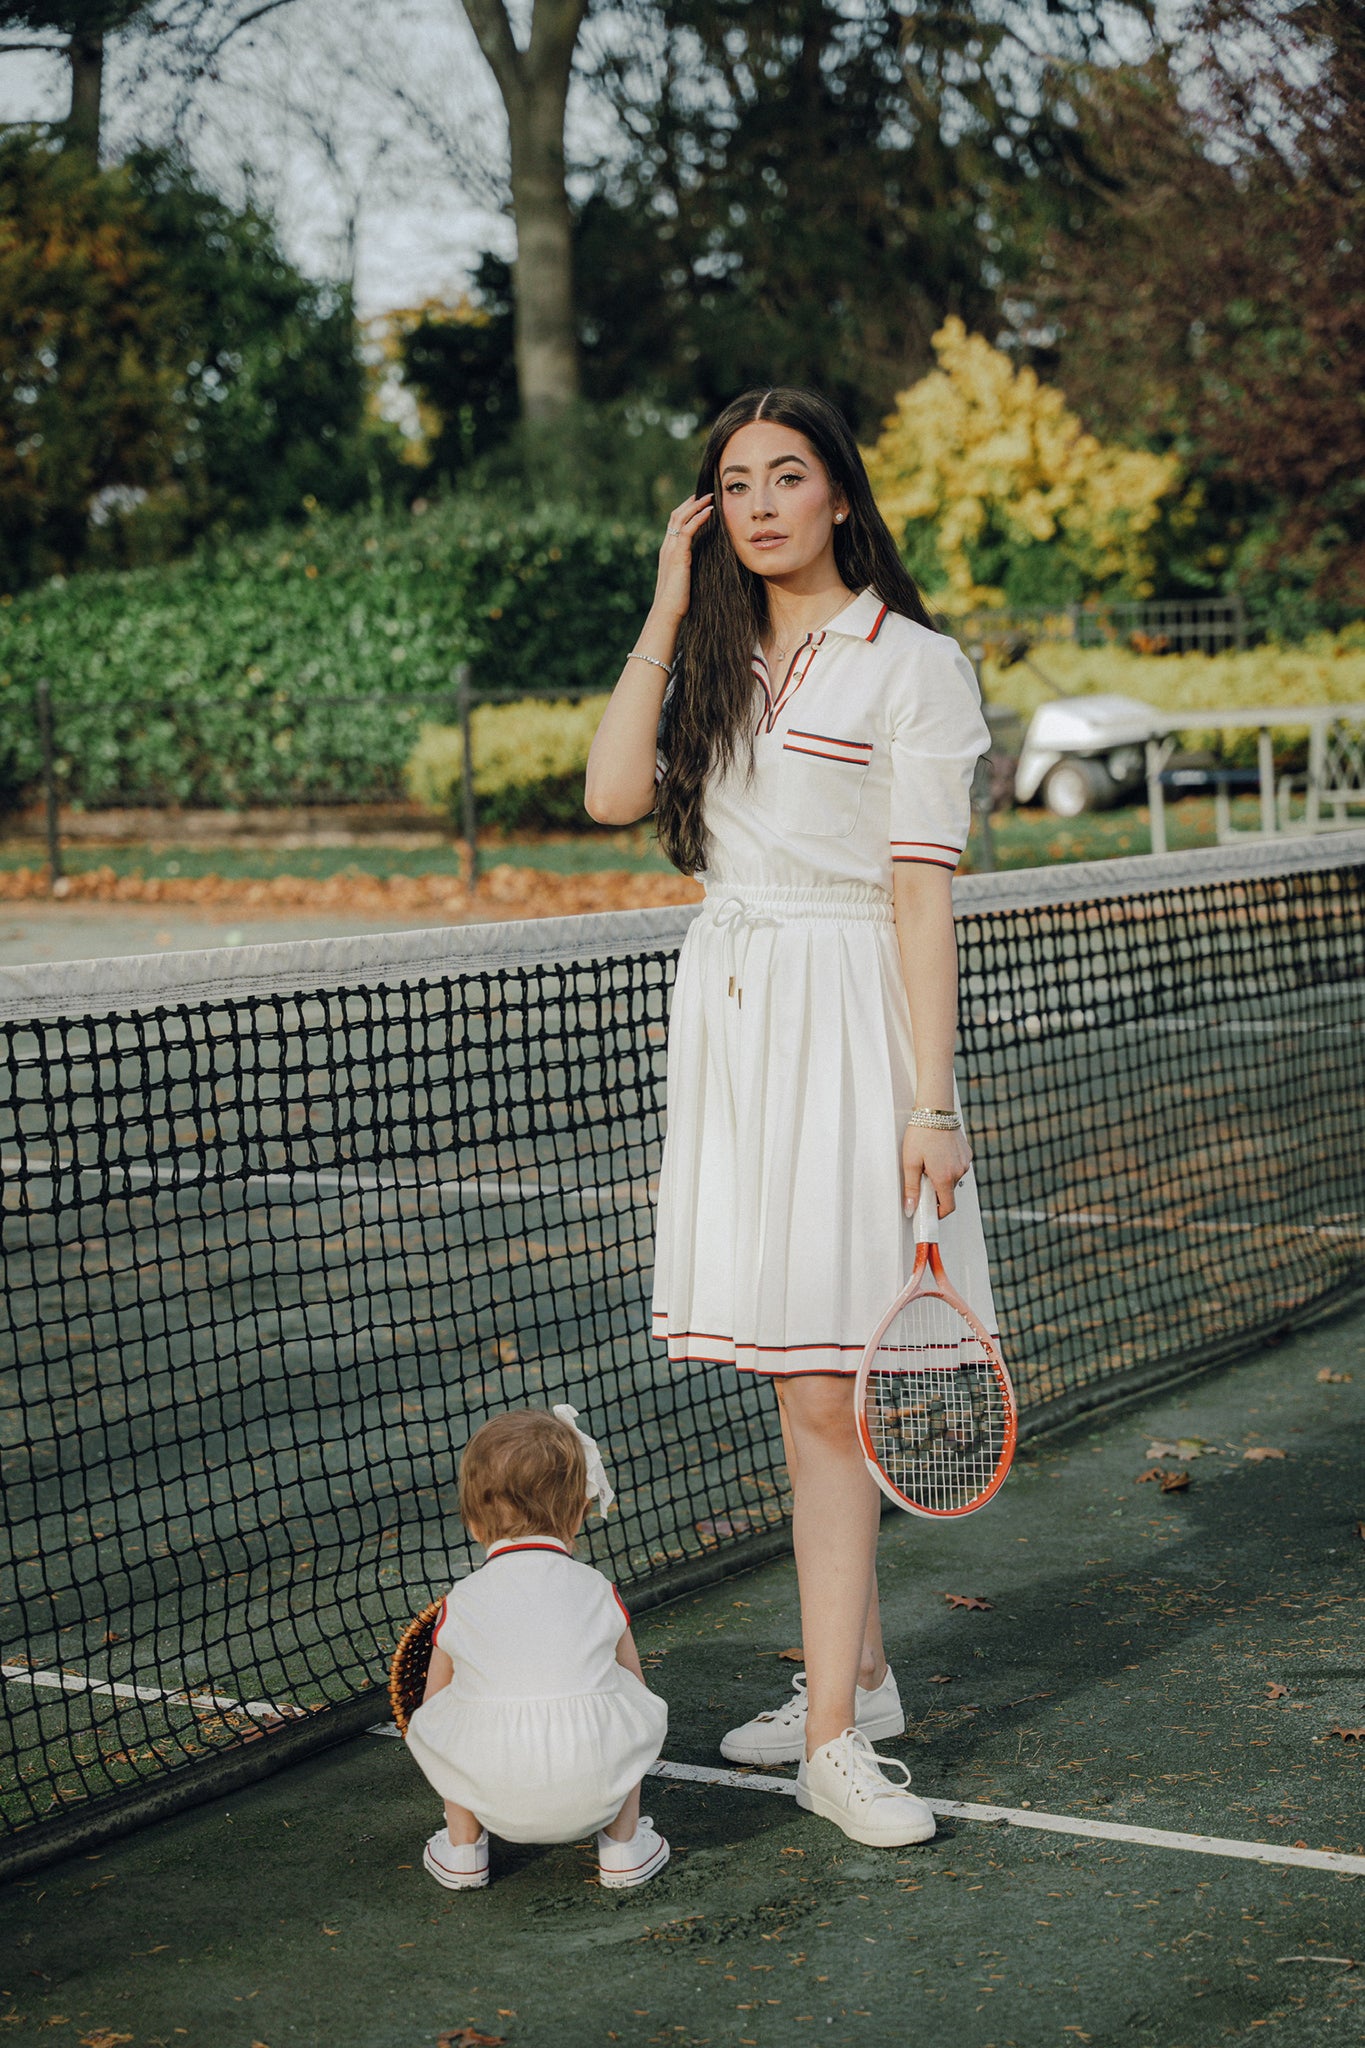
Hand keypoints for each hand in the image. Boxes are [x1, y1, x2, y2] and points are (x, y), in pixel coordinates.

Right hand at [652, 494, 713, 623]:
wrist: (667, 612)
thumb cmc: (677, 601)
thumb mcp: (685, 579)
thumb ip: (690, 568)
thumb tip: (703, 566)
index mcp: (668, 551)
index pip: (675, 524)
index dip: (687, 511)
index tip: (701, 503)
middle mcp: (666, 547)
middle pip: (676, 515)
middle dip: (691, 502)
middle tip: (706, 494)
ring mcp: (671, 550)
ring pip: (680, 518)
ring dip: (696, 505)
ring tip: (710, 498)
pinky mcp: (678, 555)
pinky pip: (687, 530)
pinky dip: (699, 518)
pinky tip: (710, 511)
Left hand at [902, 1125, 971, 1220]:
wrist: (936, 1110)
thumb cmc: (921, 1134)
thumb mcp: (910, 1163)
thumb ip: (911, 1189)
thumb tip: (910, 1209)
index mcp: (945, 1178)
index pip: (948, 1207)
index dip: (939, 1213)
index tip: (929, 1211)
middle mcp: (959, 1172)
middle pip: (948, 1192)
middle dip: (936, 1190)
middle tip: (922, 1177)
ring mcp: (965, 1162)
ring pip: (953, 1178)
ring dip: (942, 1176)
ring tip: (929, 1161)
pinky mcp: (967, 1153)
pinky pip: (958, 1166)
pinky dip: (948, 1165)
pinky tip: (938, 1153)